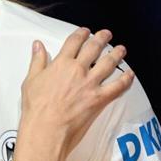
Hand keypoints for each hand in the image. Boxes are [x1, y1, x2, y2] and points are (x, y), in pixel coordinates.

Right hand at [22, 27, 133, 154]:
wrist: (46, 129)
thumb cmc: (36, 108)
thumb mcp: (30, 81)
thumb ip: (37, 61)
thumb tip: (37, 45)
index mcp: (61, 63)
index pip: (74, 42)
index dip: (81, 34)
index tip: (85, 31)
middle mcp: (78, 70)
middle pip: (94, 48)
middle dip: (102, 38)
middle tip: (107, 34)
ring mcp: (90, 84)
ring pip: (109, 63)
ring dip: (117, 54)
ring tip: (121, 49)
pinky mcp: (99, 98)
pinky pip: (118, 86)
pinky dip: (126, 79)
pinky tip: (130, 74)